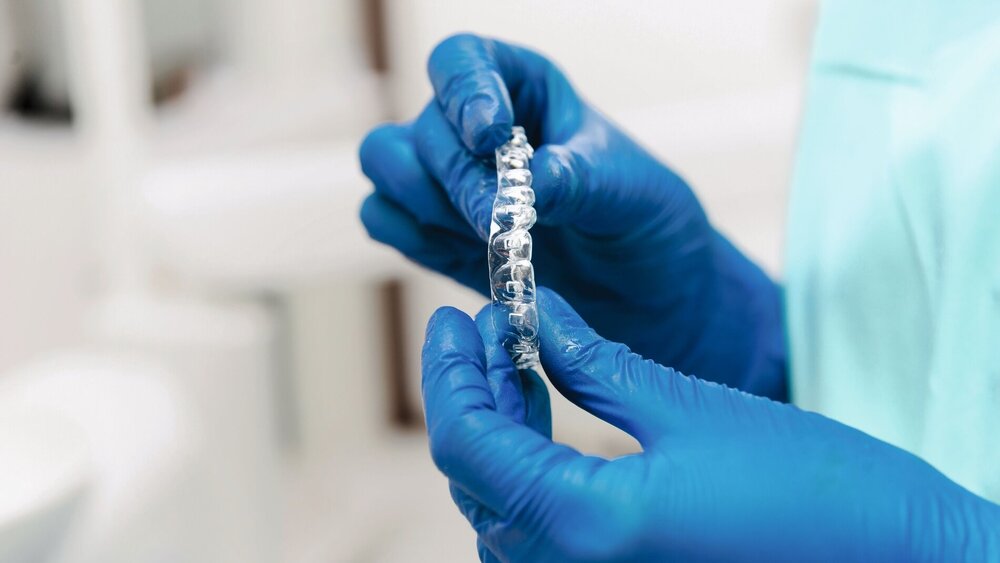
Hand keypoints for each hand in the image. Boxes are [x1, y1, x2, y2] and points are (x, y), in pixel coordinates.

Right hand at [361, 34, 784, 397]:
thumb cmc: (647, 224)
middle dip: (456, 177)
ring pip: (384, 161)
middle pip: (423, 125)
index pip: (464, 61)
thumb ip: (577, 179)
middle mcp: (476, 127)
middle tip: (496, 220)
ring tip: (484, 238)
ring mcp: (449, 180)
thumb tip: (525, 183)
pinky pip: (382, 217)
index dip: (464, 91)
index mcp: (525, 89)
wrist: (646, 297)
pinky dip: (409, 237)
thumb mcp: (630, 193)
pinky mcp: (433, 232)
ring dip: (421, 201)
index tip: (491, 137)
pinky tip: (465, 257)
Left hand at [422, 287, 999, 561]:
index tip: (452, 317)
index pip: (466, 446)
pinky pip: (540, 533)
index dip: (448, 374)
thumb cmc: (812, 486)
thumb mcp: (688, 406)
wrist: (900, 559)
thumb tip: (531, 314)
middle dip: (472, 393)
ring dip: (496, 432)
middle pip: (475, 478)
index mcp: (583, 528)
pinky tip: (545, 415)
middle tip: (489, 325)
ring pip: (501, 509)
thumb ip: (593, 361)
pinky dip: (528, 471)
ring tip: (517, 358)